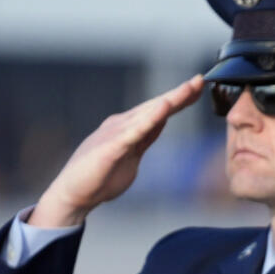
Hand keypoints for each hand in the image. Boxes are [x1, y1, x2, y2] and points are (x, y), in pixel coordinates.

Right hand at [28, 75, 204, 226]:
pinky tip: (164, 108)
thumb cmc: (100, 177)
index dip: (179, 99)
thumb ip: (145, 137)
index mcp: (128, 127)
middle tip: (200, 79)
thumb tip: (161, 122)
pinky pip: (135, 131)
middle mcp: (122, 124)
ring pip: (148, 113)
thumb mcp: (132, 154)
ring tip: (188, 88)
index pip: (158, 110)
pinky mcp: (112, 147)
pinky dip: (150, 119)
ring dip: (170, 100)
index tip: (198, 87)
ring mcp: (116, 133)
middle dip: (179, 93)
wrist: (74, 194)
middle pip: (156, 106)